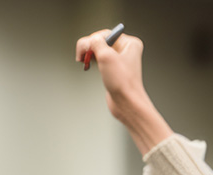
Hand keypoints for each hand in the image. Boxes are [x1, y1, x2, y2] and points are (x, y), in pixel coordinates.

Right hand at [75, 30, 172, 153]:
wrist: (126, 103)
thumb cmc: (123, 83)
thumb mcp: (106, 56)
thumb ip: (96, 43)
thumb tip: (89, 41)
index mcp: (130, 43)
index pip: (105, 33)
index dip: (93, 40)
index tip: (87, 49)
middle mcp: (126, 51)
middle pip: (100, 41)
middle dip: (89, 47)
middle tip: (82, 55)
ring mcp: (119, 61)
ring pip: (98, 50)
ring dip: (89, 54)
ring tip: (84, 61)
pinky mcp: (113, 70)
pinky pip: (99, 60)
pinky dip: (91, 61)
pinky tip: (88, 65)